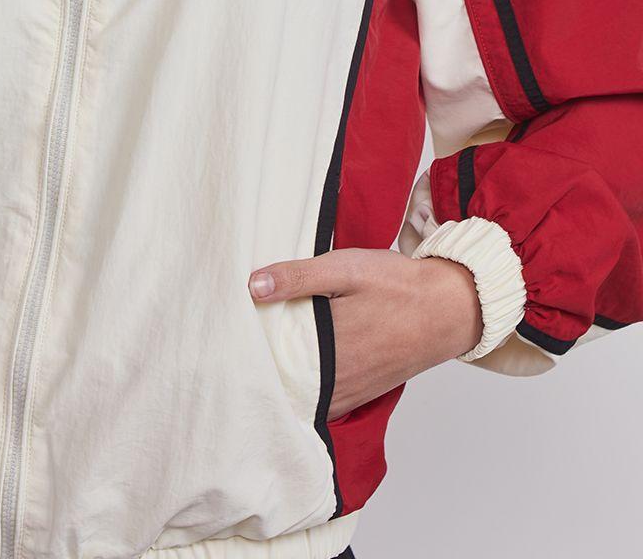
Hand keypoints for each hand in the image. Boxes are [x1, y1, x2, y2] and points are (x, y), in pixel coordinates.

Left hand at [249, 246, 482, 420]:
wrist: (449, 309)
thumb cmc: (398, 285)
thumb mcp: (346, 268)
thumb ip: (299, 277)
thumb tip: (252, 286)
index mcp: (328, 346)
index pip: (273, 361)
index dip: (246, 356)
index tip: (221, 346)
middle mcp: (338, 378)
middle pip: (284, 385)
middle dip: (259, 373)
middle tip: (229, 358)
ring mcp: (352, 390)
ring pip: (303, 399)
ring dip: (281, 386)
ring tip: (253, 367)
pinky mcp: (363, 392)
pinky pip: (325, 403)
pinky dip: (305, 395)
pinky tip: (291, 376)